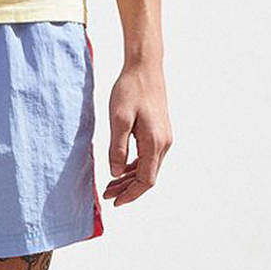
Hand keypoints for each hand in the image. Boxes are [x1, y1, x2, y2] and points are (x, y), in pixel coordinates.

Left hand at [103, 61, 172, 205]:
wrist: (145, 67)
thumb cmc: (130, 90)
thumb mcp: (118, 120)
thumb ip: (117, 148)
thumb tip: (115, 173)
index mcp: (154, 142)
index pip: (146, 180)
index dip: (130, 194)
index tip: (114, 202)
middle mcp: (163, 143)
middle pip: (148, 177)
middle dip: (127, 189)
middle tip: (106, 195)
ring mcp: (164, 137)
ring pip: (148, 168)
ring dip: (129, 179)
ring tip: (110, 186)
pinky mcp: (159, 132)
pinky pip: (148, 157)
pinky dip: (134, 167)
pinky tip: (120, 169)